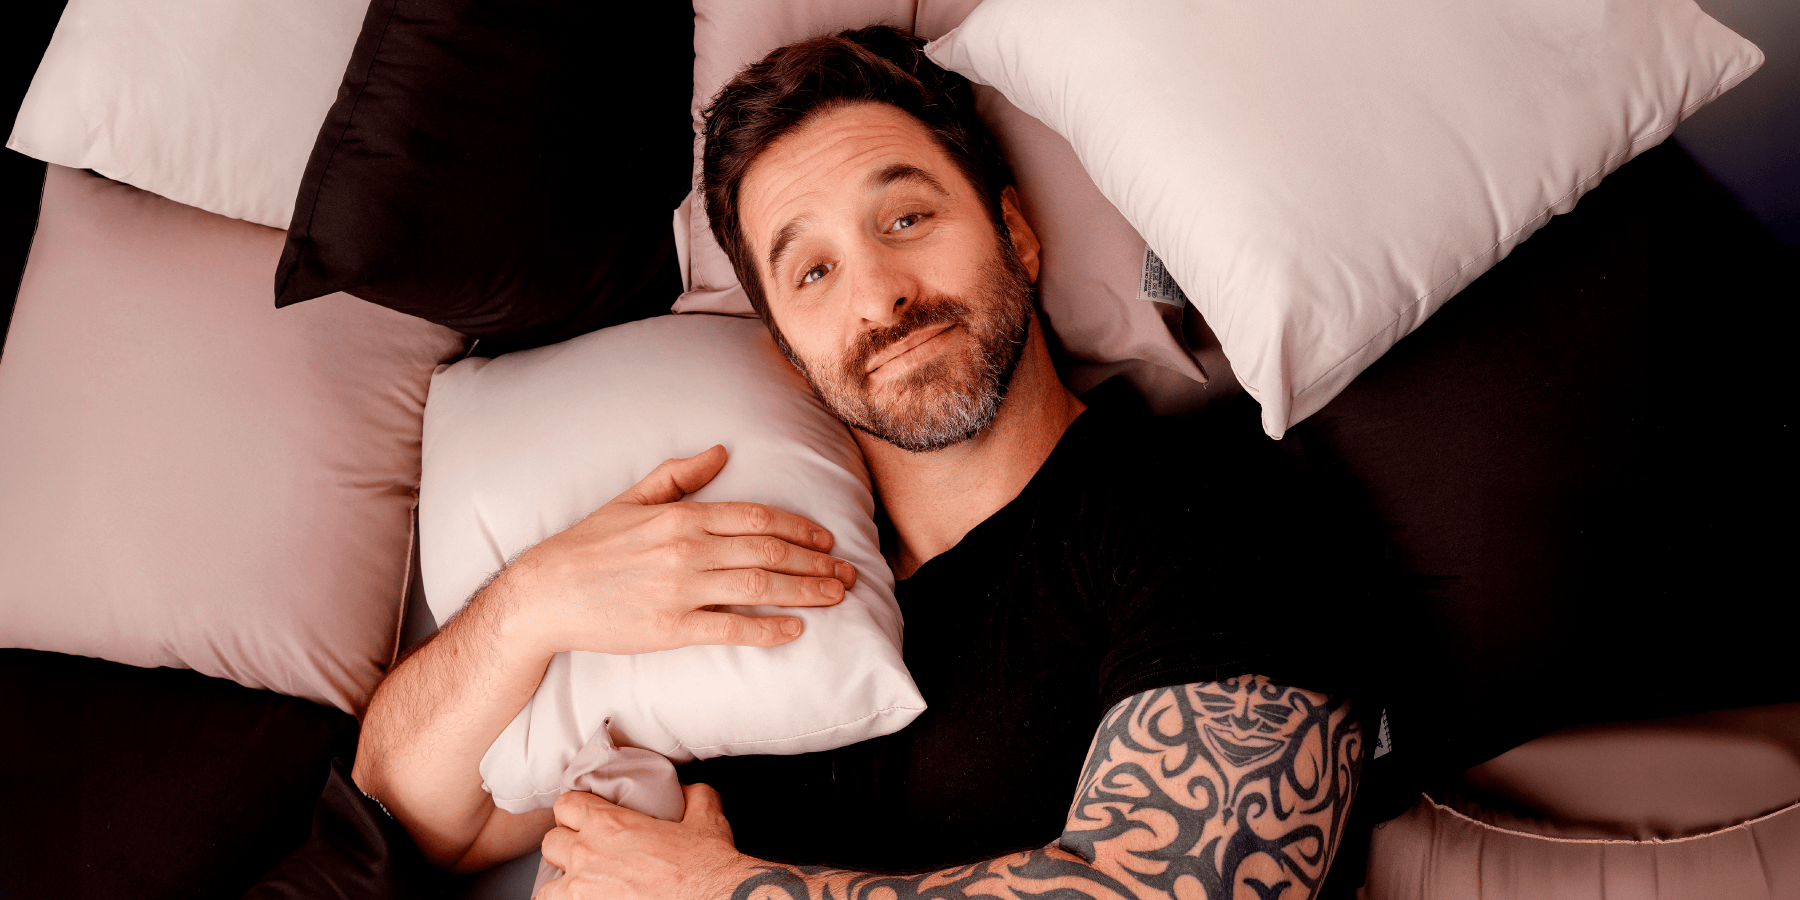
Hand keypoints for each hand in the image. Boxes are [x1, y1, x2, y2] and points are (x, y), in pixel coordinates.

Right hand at [495, 444, 857, 657]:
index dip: (799, 529)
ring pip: (761, 588)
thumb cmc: (588, 545)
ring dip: (806, 592)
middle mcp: (688, 550)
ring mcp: (682, 591)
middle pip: (770, 552)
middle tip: (848, 572)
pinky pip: (732, 629)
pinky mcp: (672, 628)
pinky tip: (795, 630)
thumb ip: (680, 475)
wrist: (545, 594)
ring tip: (836, 597)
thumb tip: (721, 451)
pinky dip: (769, 630)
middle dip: (816, 562)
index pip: (757, 518)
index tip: (827, 539)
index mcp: (682, 516)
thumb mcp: (632, 498)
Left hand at [538, 784, 746, 899]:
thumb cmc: (707, 865)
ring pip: (547, 886)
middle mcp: (588, 855)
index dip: (575, 810)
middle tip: (587, 854)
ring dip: (562, 885)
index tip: (585, 819)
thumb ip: (691, 794)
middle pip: (551, 842)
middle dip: (566, 846)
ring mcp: (584, 891)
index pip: (565, 805)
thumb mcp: (705, 814)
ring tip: (583, 887)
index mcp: (610, 825)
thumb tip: (684, 790)